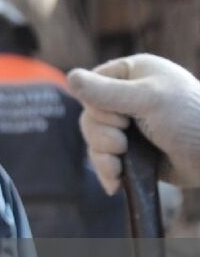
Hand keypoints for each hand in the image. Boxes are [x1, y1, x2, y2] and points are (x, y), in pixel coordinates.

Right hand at [68, 54, 199, 193]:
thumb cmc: (191, 119)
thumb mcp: (149, 99)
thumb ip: (106, 91)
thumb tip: (69, 77)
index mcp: (132, 74)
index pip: (90, 85)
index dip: (96, 105)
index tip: (121, 117)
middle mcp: (127, 98)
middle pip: (89, 116)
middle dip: (101, 135)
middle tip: (122, 143)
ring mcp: (129, 127)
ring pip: (93, 140)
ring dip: (103, 156)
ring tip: (121, 165)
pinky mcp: (133, 153)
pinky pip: (104, 159)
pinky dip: (107, 171)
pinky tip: (116, 182)